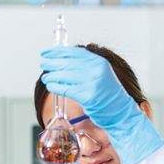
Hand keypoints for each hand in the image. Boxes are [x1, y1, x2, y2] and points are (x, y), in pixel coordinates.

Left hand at [40, 46, 163, 163]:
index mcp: (99, 62)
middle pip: (68, 63)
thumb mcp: (100, 75)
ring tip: (45, 76)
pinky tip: (50, 86)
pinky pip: (67, 90)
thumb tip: (63, 61)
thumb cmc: (108, 96)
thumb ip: (85, 67)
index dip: (58, 51)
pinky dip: (56, 87)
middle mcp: (97, 70)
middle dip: (52, 62)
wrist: (120, 112)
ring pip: (65, 75)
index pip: (74, 52)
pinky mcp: (88, 97)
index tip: (47, 52)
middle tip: (42, 62)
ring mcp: (93, 83)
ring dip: (52, 75)